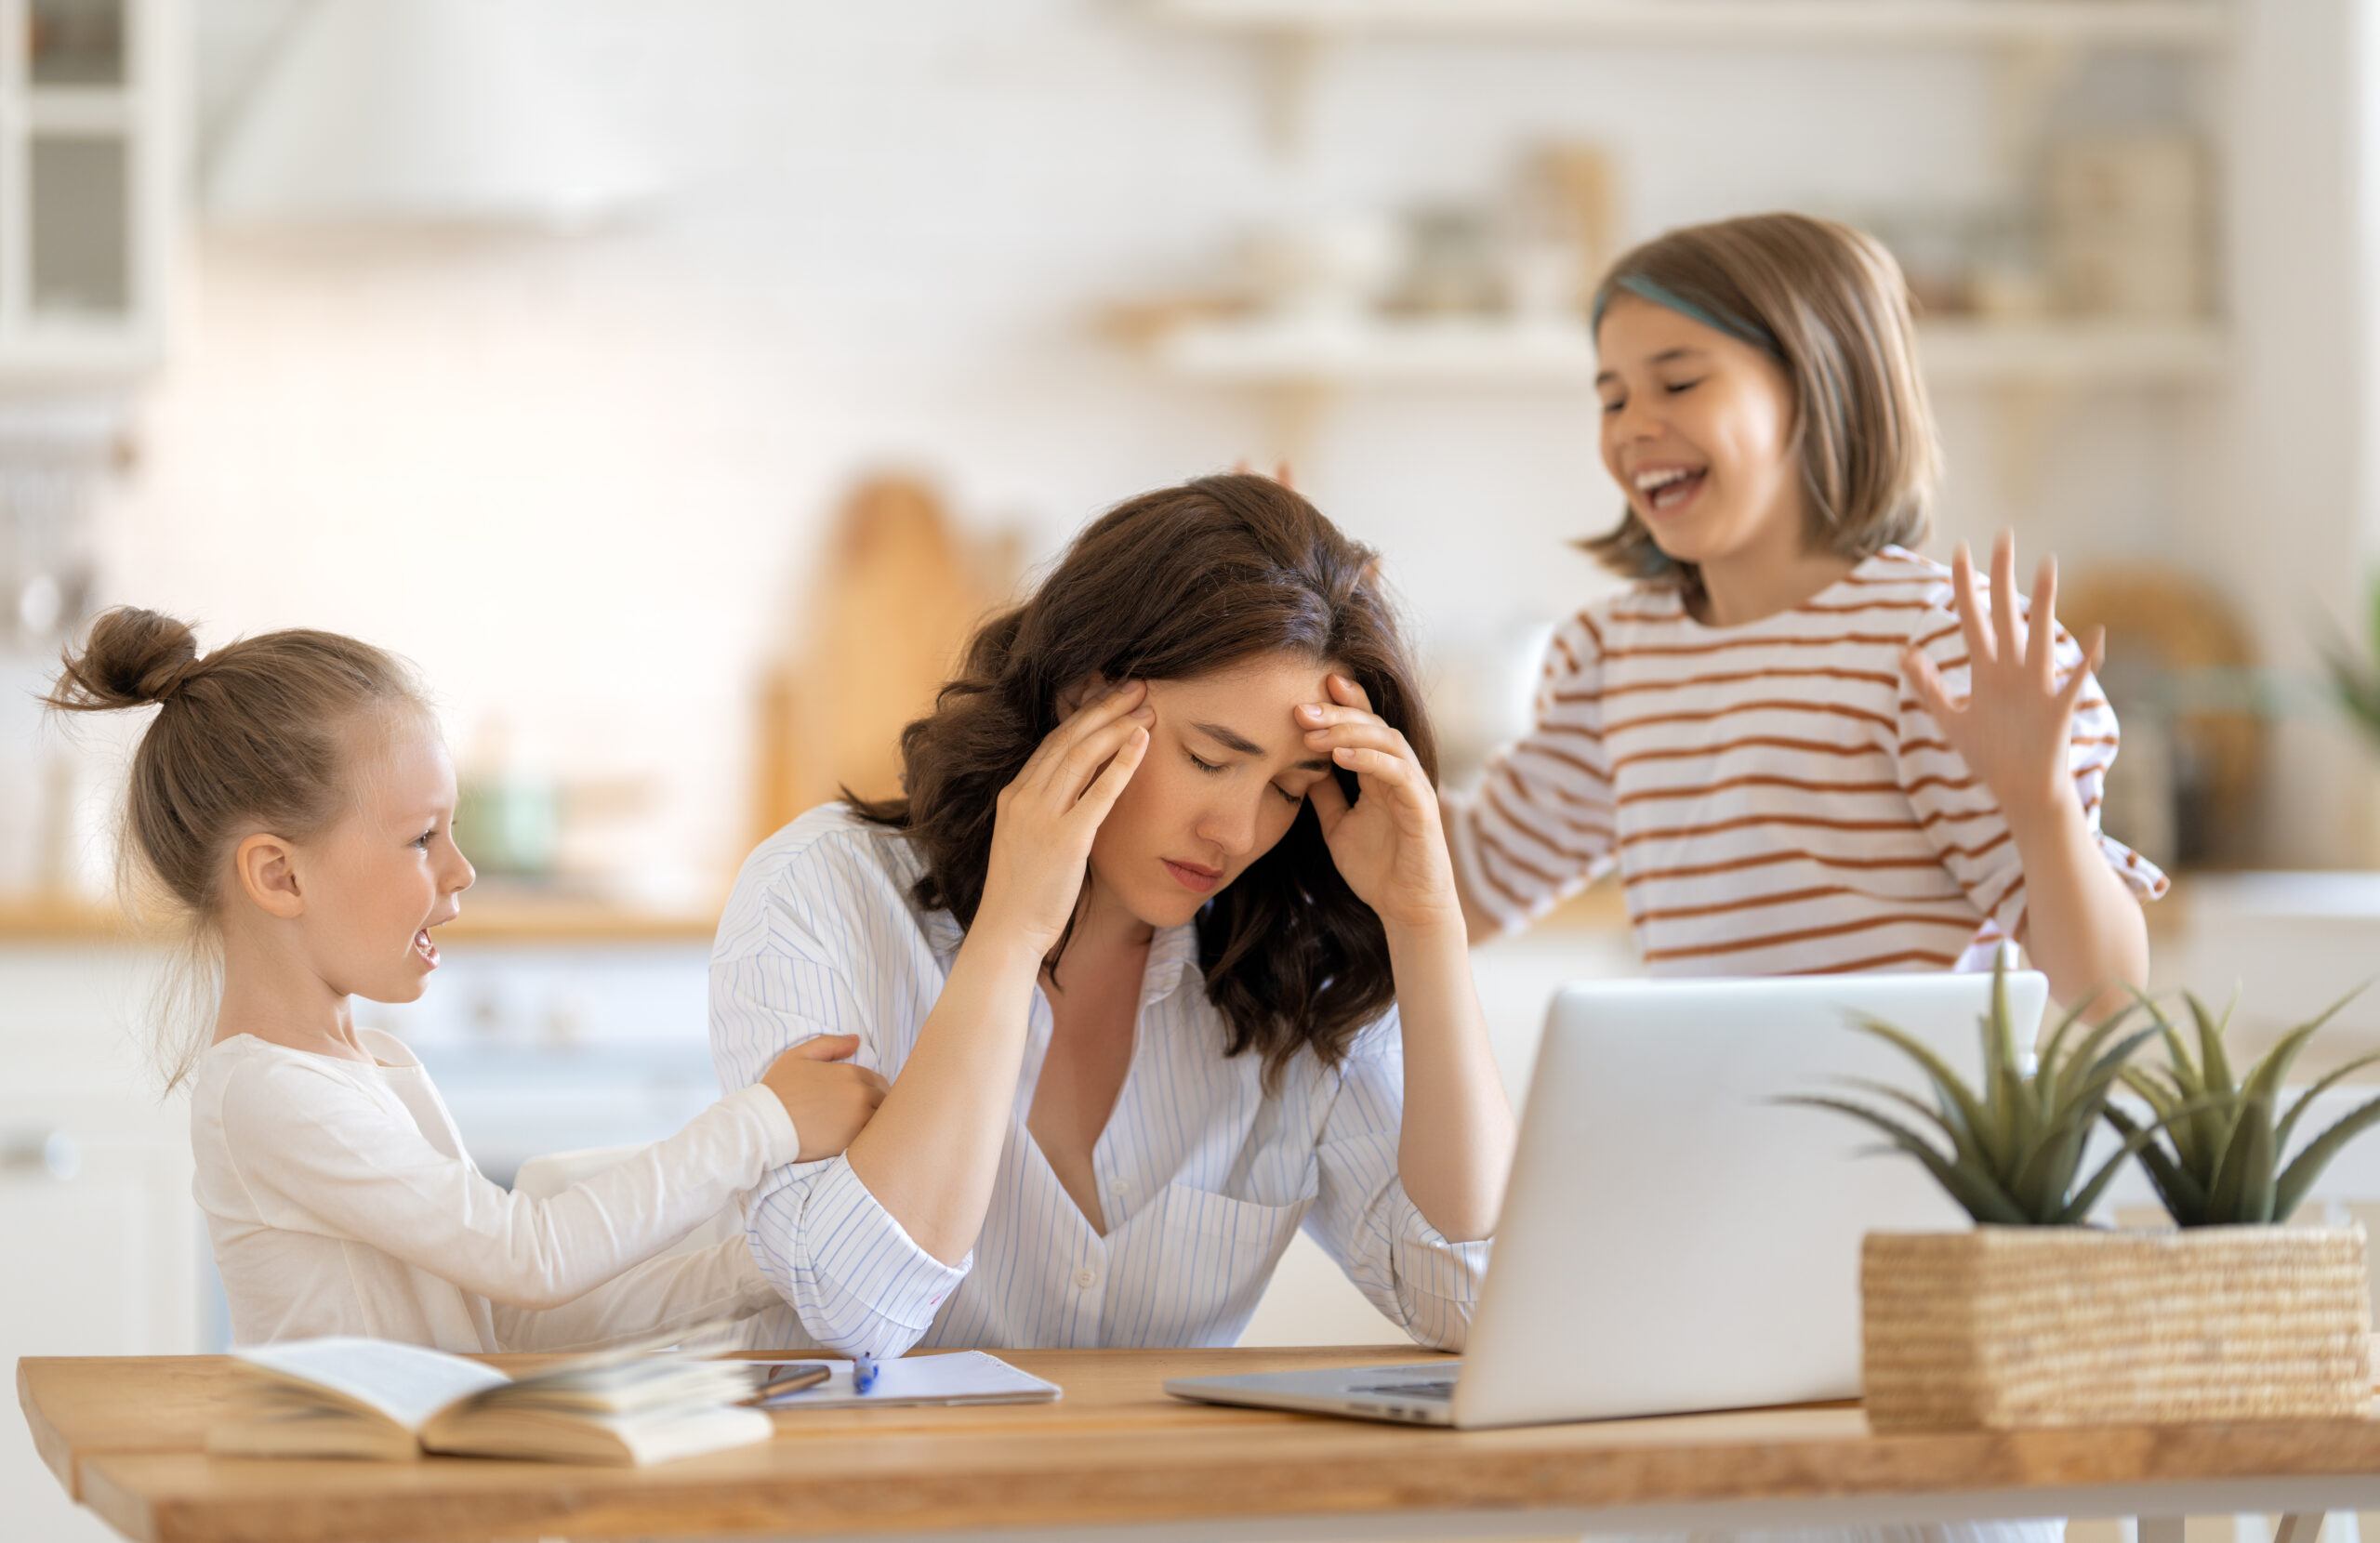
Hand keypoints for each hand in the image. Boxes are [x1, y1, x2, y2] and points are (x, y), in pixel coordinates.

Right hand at [759, 1034, 891, 1161]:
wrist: (764, 1124)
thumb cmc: (779, 1089)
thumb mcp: (799, 1055)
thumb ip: (831, 1044)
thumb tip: (856, 1041)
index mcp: (851, 1074)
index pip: (879, 1081)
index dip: (872, 1089)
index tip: (861, 1098)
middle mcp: (861, 1096)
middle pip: (885, 1101)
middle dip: (877, 1105)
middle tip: (861, 1114)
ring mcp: (858, 1121)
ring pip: (882, 1121)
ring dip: (876, 1122)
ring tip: (861, 1128)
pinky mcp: (852, 1144)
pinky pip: (871, 1140)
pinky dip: (868, 1140)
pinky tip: (856, 1141)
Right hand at [978, 680, 1151, 953]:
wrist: (1007, 932)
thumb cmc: (1023, 893)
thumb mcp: (1026, 840)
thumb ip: (1047, 812)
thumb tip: (1081, 793)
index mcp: (1014, 795)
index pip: (1052, 741)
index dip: (1085, 714)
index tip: (1111, 696)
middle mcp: (1024, 797)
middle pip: (1069, 737)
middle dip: (1105, 707)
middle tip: (1137, 686)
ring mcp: (1042, 816)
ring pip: (1082, 754)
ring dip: (1118, 725)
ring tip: (1147, 707)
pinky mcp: (1065, 839)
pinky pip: (1098, 792)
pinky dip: (1122, 762)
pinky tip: (1142, 741)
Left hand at [1299, 675, 1460, 934]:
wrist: (1406, 910)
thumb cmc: (1377, 869)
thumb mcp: (1337, 825)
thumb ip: (1324, 794)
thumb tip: (1297, 764)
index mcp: (1379, 774)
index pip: (1364, 727)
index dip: (1343, 703)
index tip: (1308, 688)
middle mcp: (1399, 773)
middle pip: (1372, 725)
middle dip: (1335, 712)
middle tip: (1300, 708)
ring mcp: (1413, 788)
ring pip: (1387, 741)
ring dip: (1349, 732)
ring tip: (1312, 733)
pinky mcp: (1422, 808)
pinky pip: (1398, 773)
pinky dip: (1370, 759)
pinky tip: (1340, 756)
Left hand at [1901, 532, 2102, 823]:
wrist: (2022, 793)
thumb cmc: (1991, 757)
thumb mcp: (1951, 720)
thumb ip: (1929, 687)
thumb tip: (1905, 653)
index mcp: (1987, 672)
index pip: (1972, 619)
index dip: (1965, 587)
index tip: (1960, 550)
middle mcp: (2012, 671)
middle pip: (2005, 615)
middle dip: (2002, 577)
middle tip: (2003, 536)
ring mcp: (2037, 688)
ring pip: (2039, 637)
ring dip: (2043, 604)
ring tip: (2047, 566)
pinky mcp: (2056, 711)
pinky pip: (2073, 682)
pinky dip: (2085, 661)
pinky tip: (2095, 635)